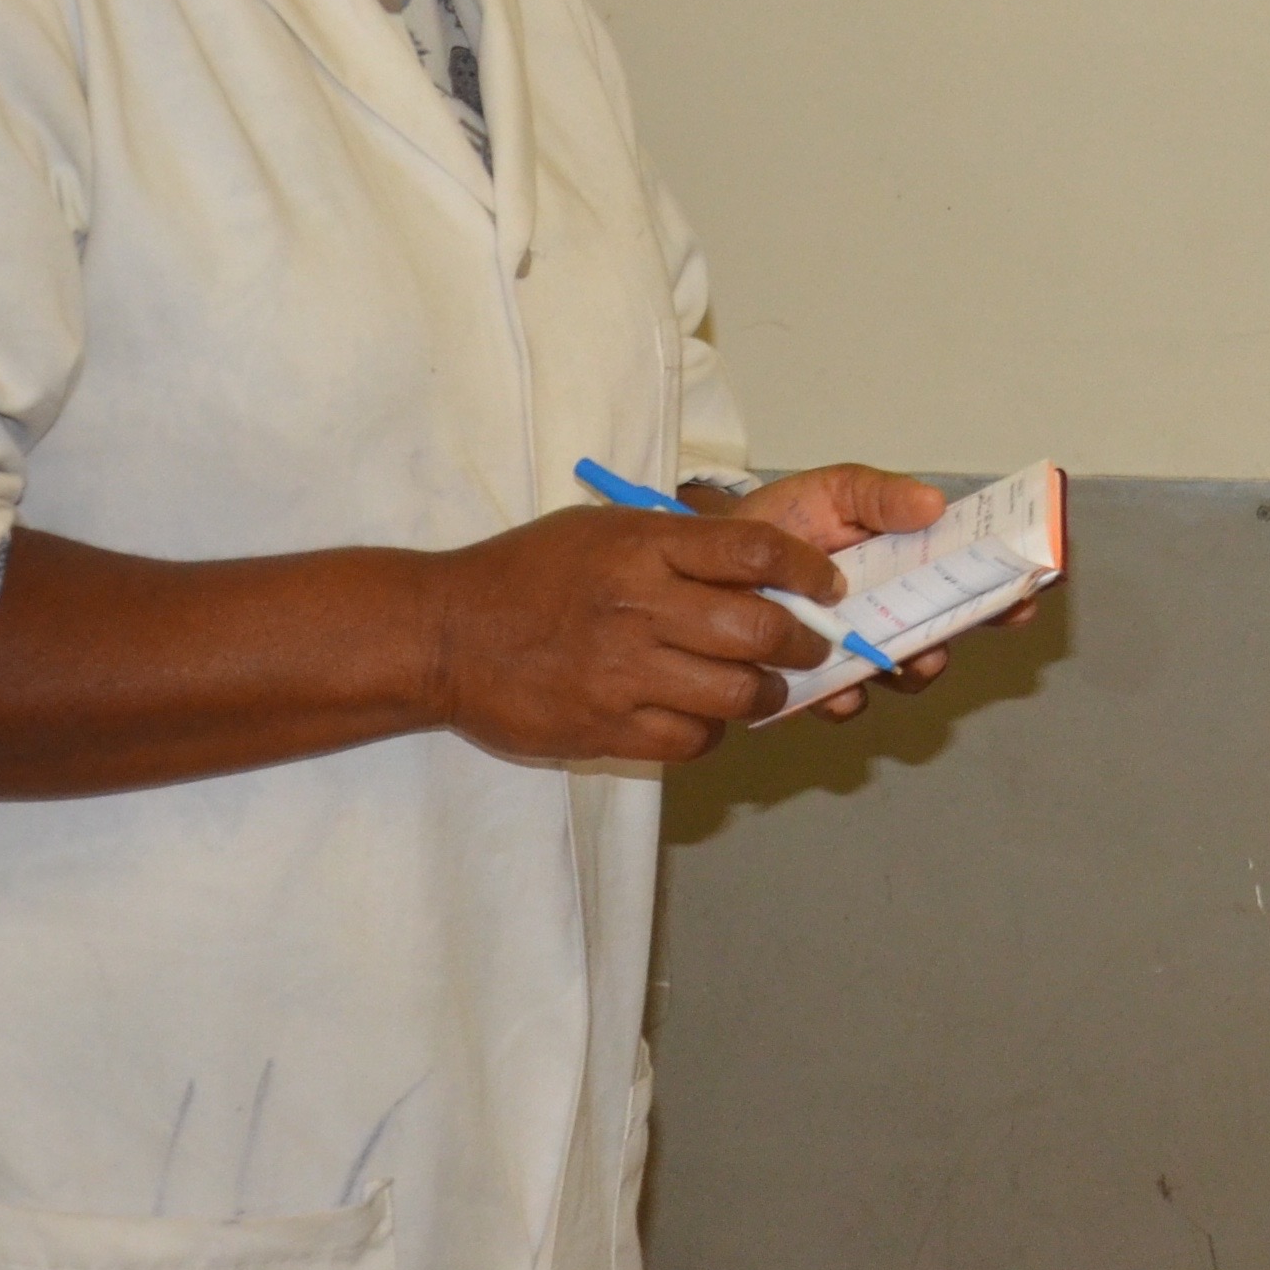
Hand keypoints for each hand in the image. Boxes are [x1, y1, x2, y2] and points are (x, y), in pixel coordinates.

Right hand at [426, 503, 851, 764]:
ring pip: (735, 693)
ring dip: (766, 693)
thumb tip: (756, 563)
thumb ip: (675, 543)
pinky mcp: (604, 728)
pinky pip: (691, 739)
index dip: (805, 569)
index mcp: (641, 548)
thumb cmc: (528, 573)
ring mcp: (622, 674)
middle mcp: (639, 608)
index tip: (825, 585)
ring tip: (766, 686)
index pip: (754, 549)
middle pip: (759, 629)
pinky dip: (712, 730)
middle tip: (812, 644)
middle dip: (803, 642)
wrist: (444, 635)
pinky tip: (705, 715)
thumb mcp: (603, 530)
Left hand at [708, 465, 1022, 720]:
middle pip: (950, 628)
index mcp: (908, 562)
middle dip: (968, 632)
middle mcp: (894, 611)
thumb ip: (880, 496)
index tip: (1028, 593)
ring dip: (916, 669)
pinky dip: (847, 699)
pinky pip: (843, 701)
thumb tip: (936, 504)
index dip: (1006, 586)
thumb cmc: (779, 522)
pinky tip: (841, 689)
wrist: (704, 561)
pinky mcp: (815, 683)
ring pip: (905, 671)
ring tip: (913, 662)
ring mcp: (859, 649)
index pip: (970, 574)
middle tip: (968, 630)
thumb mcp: (833, 491)